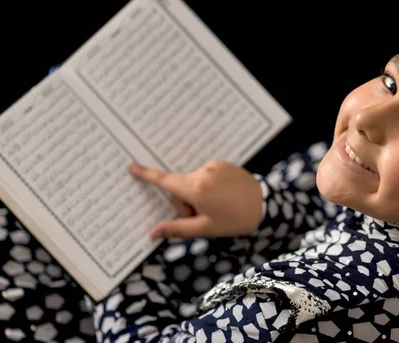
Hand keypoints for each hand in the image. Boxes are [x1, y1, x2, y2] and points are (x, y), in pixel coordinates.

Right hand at [128, 161, 263, 238]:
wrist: (266, 205)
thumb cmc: (235, 220)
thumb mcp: (206, 228)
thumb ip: (177, 229)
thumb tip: (152, 234)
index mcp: (196, 188)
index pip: (165, 181)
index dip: (147, 175)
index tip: (131, 167)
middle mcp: (202, 173)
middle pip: (180, 188)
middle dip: (186, 204)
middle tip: (204, 217)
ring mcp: (213, 166)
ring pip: (193, 183)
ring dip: (198, 195)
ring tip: (218, 207)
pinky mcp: (222, 164)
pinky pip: (206, 176)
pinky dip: (209, 187)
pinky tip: (223, 197)